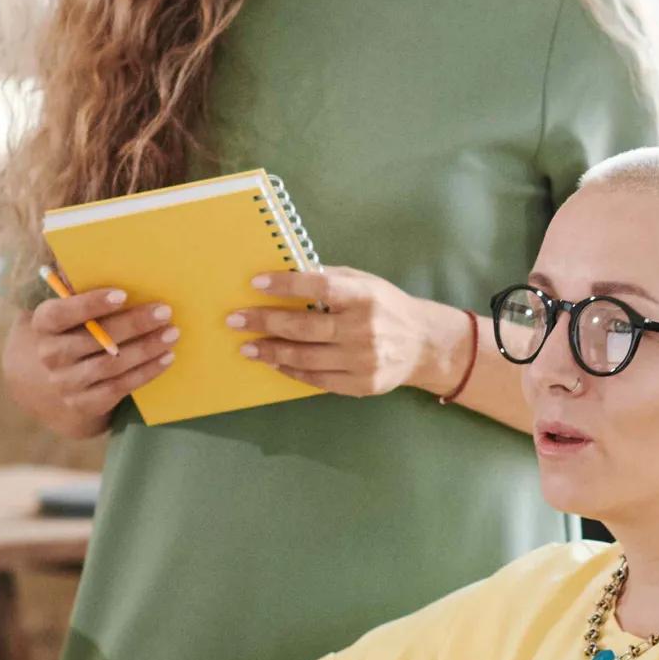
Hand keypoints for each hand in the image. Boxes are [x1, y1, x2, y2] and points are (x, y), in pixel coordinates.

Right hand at [9, 288, 178, 436]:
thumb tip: (99, 252)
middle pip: (94, 339)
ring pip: (110, 365)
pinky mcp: (83, 405)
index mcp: (42, 325)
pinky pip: (118, 389)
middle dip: (133, 324)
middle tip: (164, 311)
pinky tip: (166, 358)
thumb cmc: (65, 333)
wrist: (47, 386)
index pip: (60, 314)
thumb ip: (75, 287)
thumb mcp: (61, 311)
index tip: (122, 293)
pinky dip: (145, 373)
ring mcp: (65, 383)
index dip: (89, 304)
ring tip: (172, 334)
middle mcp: (50, 355)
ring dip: (145, 349)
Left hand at [227, 267, 473, 399]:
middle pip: (304, 327)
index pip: (320, 286)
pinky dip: (291, 370)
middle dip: (265, 322)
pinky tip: (273, 362)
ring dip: (270, 351)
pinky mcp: (361, 385)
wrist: (424, 345)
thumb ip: (331, 279)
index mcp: (365, 296)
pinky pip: (317, 380)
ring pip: (305, 357)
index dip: (286, 284)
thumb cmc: (386, 306)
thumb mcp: (365, 282)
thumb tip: (286, 274)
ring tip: (247, 346)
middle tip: (234, 320)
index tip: (255, 282)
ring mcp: (363, 361)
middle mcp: (364, 329)